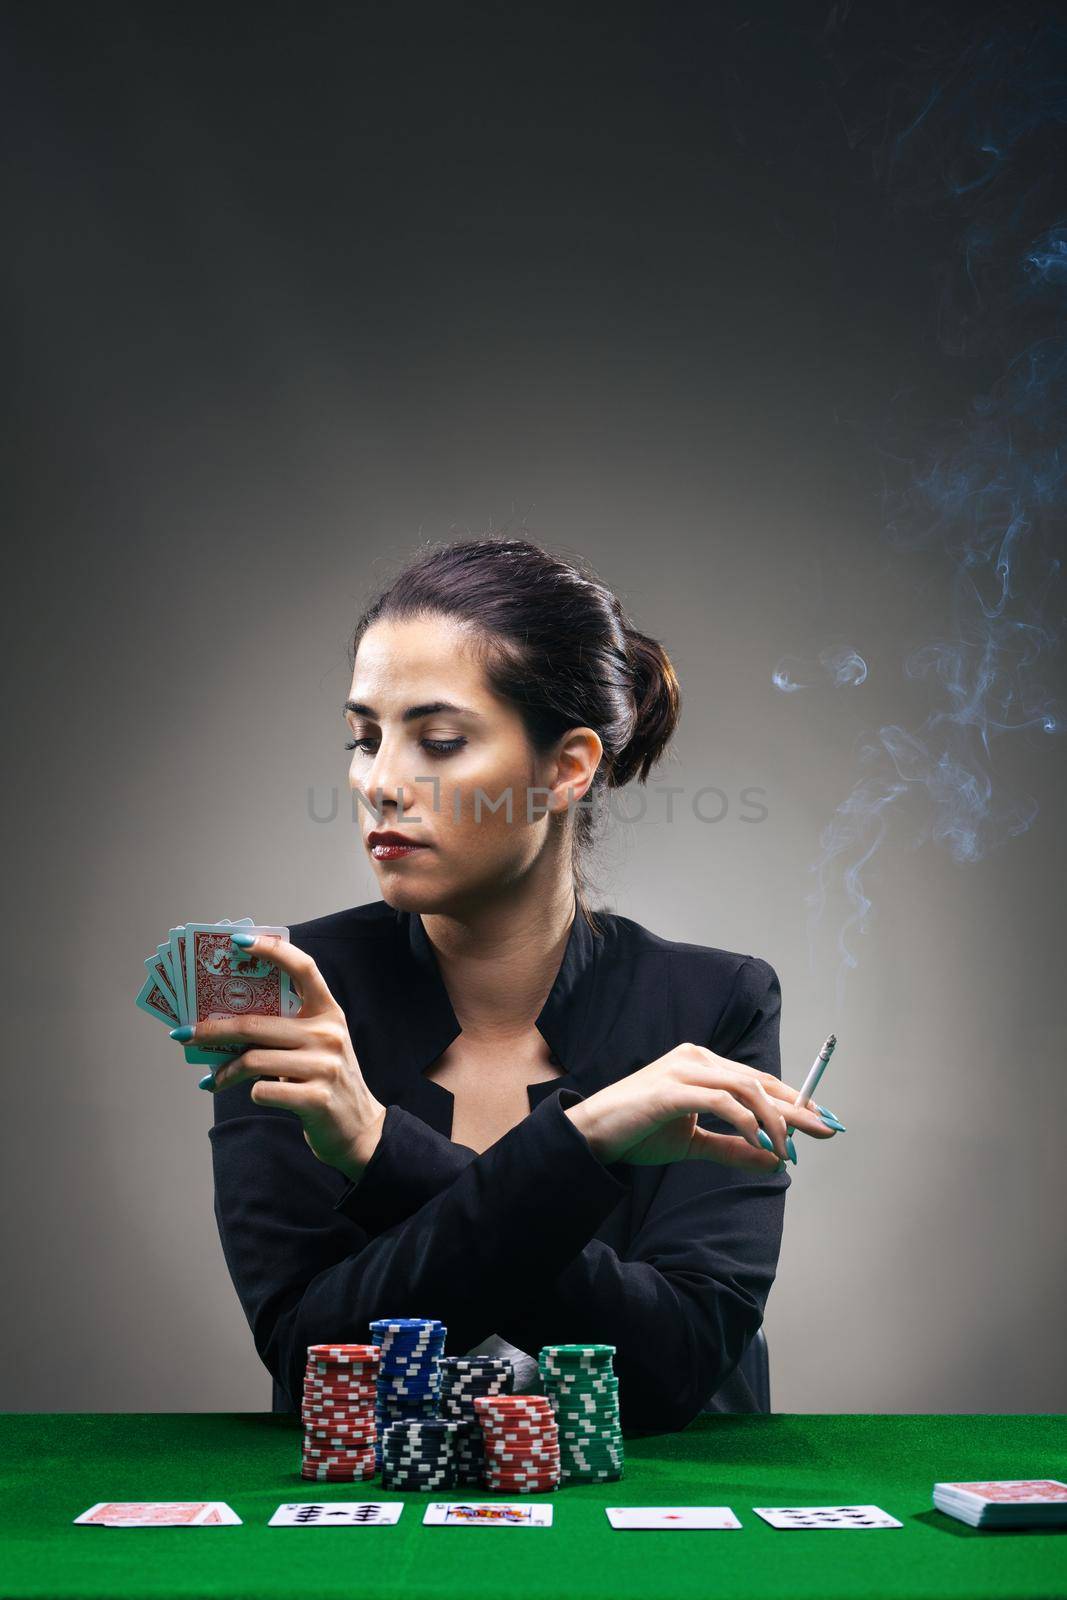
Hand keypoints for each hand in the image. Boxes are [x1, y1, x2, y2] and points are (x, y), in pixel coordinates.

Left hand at [190, 933, 386, 1179]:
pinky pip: (263, 1090)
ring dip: (225, 1070)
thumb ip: (285, 1028)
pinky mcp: (316, 1098)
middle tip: (184, 1033)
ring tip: (213, 1078)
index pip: (303, 968)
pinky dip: (250, 1092)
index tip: (238, 942)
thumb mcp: (316, 1045)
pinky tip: (251, 1094)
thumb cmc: (324, 1080)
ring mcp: (325, 1066)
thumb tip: (224, 1021)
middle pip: (257, 1024)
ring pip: (254, 1060)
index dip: (272, 950)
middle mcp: (329, 1034)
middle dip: (213, 1029)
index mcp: (328, 1012)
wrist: (360, 1128)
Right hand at [565, 1042, 836, 1167]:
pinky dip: (747, 1124)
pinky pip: (722, 1101)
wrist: (593, 1135)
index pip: (758, 1079)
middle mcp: (696, 1058)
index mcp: (701, 1064)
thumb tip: (774, 1161)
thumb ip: (733, 1148)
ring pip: (747, 1089)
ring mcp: (684, 1069)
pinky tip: (760, 1144)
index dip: (793, 1100)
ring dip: (774, 1122)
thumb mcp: (693, 1143)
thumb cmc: (639, 1132)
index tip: (821, 1122)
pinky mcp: (672, 1088)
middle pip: (760, 1081)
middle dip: (797, 1109)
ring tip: (787, 1151)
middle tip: (826, 1131)